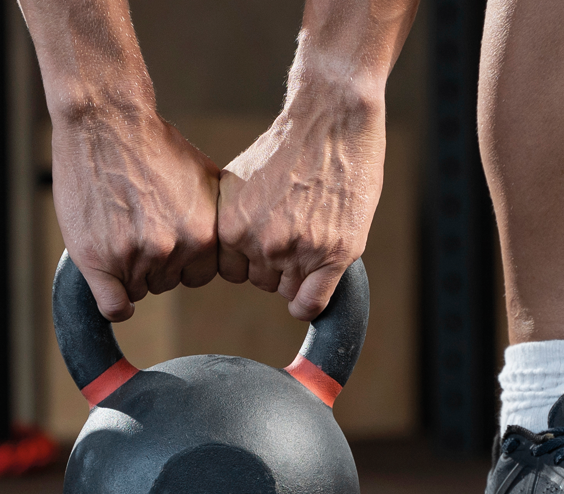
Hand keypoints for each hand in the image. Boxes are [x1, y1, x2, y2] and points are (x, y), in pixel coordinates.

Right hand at [51, 109, 220, 321]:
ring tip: (118, 230)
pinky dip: (115, 303)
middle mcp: (172, 249)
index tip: (165, 238)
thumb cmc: (152, 144)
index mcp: (202, 234)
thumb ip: (215, 218)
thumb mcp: (204, 178)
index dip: (181, 260)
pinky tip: (113, 288)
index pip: (197, 275)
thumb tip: (235, 242)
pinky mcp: (98, 260)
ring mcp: (134, 256)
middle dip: (153, 262)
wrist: (106, 122)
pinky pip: (113, 306)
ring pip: (137, 289)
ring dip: (128, 270)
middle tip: (135, 227)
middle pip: (166, 282)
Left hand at [217, 88, 386, 320]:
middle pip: (262, 281)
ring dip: (301, 275)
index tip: (270, 243)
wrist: (332, 117)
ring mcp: (296, 250)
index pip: (233, 271)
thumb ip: (237, 219)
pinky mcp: (332, 253)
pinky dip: (311, 305)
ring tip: (315, 236)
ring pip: (289, 290)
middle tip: (299, 233)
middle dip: (278, 264)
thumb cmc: (291, 143)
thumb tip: (234, 249)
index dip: (253, 258)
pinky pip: (312, 303)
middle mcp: (259, 242)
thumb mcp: (242, 180)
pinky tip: (313, 294)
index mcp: (231, 225)